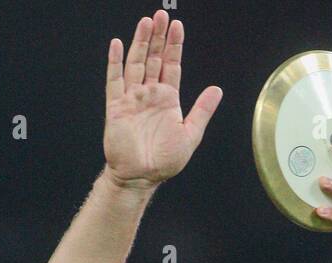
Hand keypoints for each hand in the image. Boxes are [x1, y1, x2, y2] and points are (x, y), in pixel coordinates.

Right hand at [104, 11, 221, 188]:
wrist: (140, 176)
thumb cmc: (163, 162)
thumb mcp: (190, 135)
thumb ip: (202, 111)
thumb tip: (217, 90)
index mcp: (168, 100)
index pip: (172, 65)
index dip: (174, 46)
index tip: (177, 27)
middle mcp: (150, 95)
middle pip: (154, 58)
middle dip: (158, 37)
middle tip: (161, 16)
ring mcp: (133, 98)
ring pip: (136, 63)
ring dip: (140, 43)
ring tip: (145, 23)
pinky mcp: (116, 106)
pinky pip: (114, 80)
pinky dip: (115, 62)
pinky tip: (116, 45)